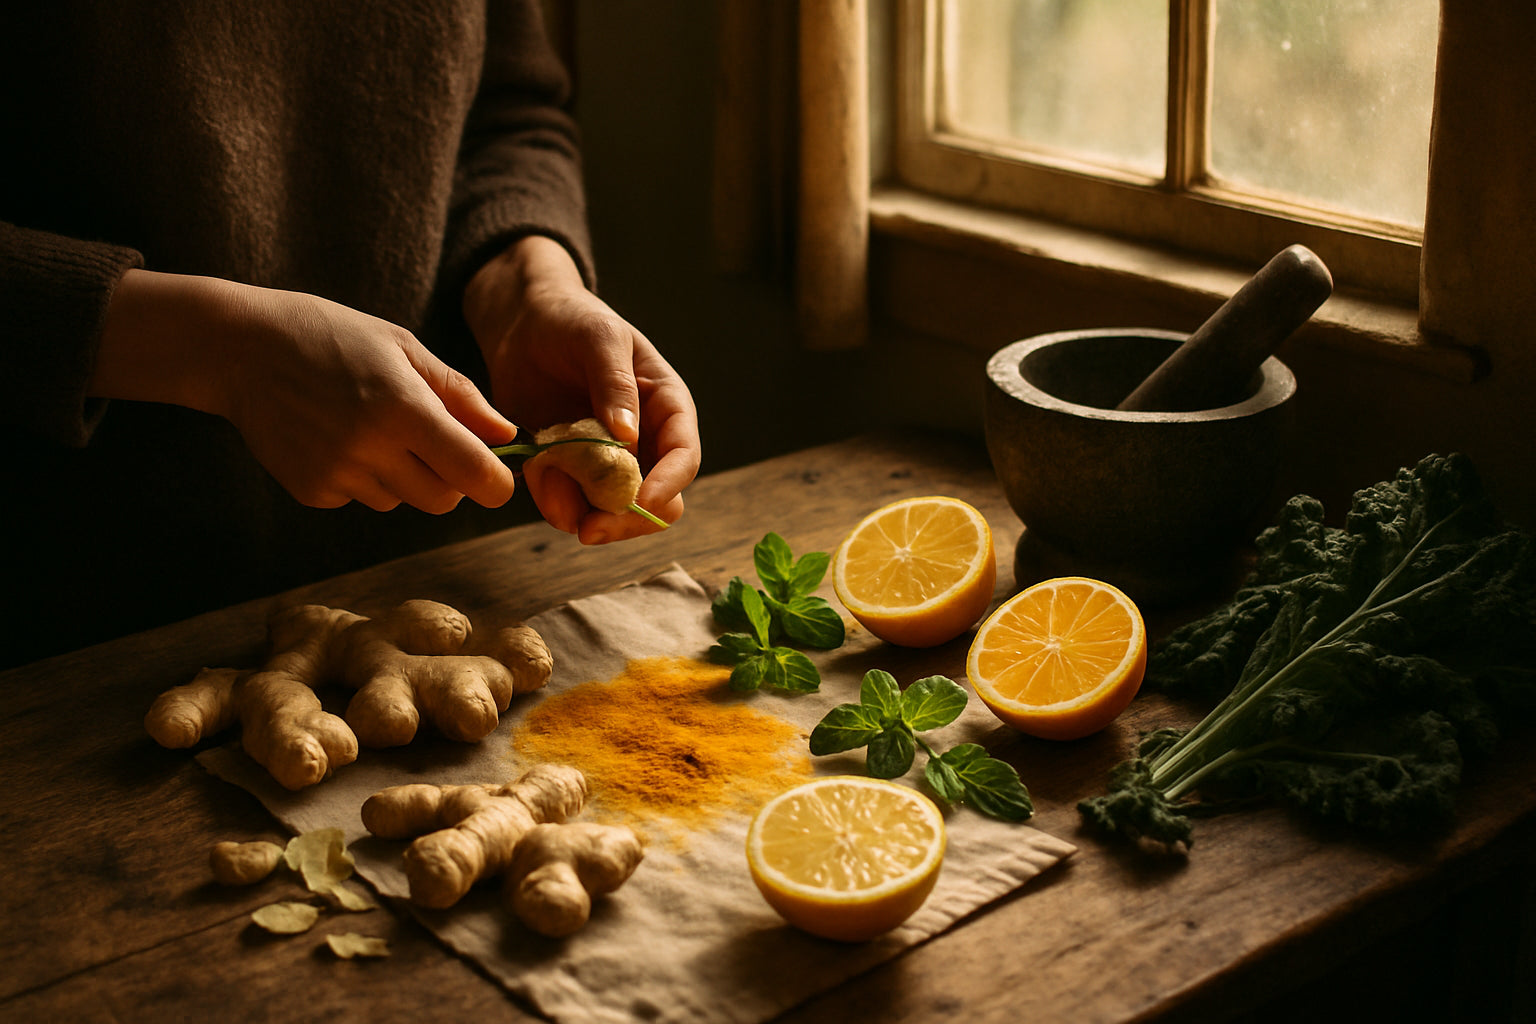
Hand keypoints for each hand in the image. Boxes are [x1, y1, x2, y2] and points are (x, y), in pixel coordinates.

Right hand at [92, 270, 516, 512]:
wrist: (241, 349)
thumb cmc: (333, 337)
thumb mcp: (403, 349)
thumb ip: (460, 396)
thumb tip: (507, 435)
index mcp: (403, 408)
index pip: (474, 474)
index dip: (496, 482)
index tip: (497, 476)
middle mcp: (371, 448)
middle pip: (443, 500)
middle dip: (451, 480)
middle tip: (431, 442)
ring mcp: (337, 473)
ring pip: (402, 501)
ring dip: (403, 476)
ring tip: (370, 426)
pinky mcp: (311, 490)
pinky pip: (360, 499)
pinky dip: (361, 478)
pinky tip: (336, 437)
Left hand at [464, 236, 700, 542]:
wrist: (523, 324)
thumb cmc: (572, 319)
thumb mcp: (598, 339)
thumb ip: (615, 384)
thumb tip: (630, 437)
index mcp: (666, 407)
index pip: (683, 458)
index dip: (668, 485)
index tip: (640, 501)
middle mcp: (644, 442)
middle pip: (658, 503)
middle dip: (626, 519)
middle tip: (590, 528)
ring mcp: (607, 462)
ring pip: (613, 513)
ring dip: (582, 511)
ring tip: (547, 479)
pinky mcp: (570, 472)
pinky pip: (569, 504)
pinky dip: (552, 500)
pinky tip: (537, 474)